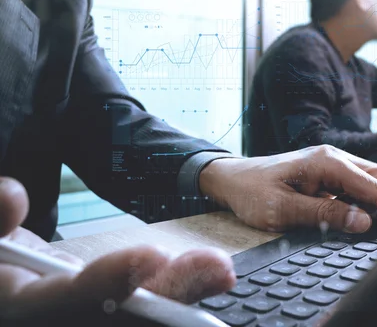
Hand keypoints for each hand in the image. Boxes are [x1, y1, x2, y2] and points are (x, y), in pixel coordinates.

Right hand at [0, 177, 235, 325]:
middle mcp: (67, 319)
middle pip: (122, 315)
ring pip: (142, 314)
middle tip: (218, 268)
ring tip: (221, 270)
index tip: (151, 257)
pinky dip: (180, 291)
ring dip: (186, 292)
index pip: (71, 299)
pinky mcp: (111, 306)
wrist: (5, 281)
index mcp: (27, 307)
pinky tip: (211, 276)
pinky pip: (147, 304)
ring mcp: (93, 315)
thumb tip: (13, 195)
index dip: (110, 282)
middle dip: (172, 294)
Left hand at [199, 145, 376, 233]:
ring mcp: (335, 165)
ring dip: (372, 205)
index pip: (376, 185)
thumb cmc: (253, 192)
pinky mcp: (332, 174)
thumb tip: (364, 222)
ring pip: (375, 182)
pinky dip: (360, 203)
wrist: (233, 178)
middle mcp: (336, 158)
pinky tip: (338, 215)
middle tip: (360, 226)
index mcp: (328, 162)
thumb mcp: (282, 209)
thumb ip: (324, 215)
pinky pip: (360, 187)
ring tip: (342, 221)